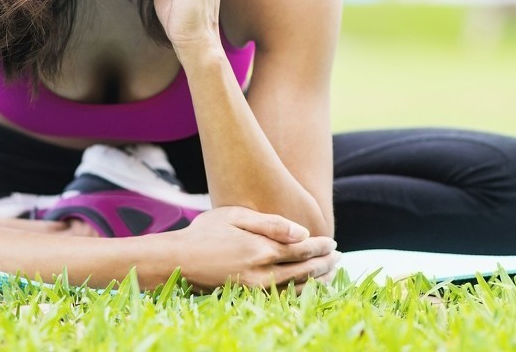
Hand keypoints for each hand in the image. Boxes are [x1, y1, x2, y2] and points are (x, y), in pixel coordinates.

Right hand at [161, 206, 338, 290]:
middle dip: (324, 264)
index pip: (301, 249)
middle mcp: (261, 273)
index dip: (320, 247)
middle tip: (339, 257)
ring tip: (331, 274)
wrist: (177, 260)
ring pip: (296, 288)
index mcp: (261, 249)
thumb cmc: (206, 232)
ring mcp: (255, 290)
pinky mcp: (248, 298)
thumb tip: (303, 233)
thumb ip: (272, 224)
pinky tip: (307, 288)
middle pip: (303, 270)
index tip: (333, 243)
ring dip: (317, 281)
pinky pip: (282, 299)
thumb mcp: (237, 216)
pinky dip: (300, 294)